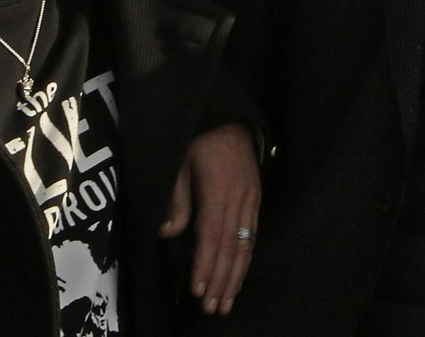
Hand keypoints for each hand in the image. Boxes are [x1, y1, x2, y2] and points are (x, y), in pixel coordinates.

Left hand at [161, 123, 260, 315]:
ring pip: (245, 245)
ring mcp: (251, 200)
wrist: (229, 118)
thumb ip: (176, 199)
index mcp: (218, 190)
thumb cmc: (199, 140)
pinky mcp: (257, 199)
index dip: (205, 264)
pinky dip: (246, 259)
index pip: (211, 236)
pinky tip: (239, 276)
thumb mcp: (180, 163)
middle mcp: (239, 199)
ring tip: (226, 302)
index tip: (198, 290)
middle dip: (220, 280)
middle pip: (230, 247)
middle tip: (213, 308)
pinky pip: (253, 235)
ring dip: (235, 276)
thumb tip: (167, 234)